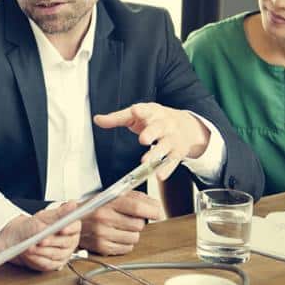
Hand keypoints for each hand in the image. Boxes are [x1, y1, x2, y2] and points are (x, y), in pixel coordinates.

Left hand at [0, 202, 80, 271]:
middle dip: (51, 241)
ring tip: (31, 247)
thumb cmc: (32, 226)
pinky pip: (48, 263)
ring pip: (55, 254)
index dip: (69, 228)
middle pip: (65, 242)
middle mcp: (70, 242)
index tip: (62, 229)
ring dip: (42, 251)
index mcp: (71, 227)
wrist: (19, 239)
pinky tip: (30, 254)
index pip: (75, 227)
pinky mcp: (54, 265)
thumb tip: (73, 204)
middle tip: (41, 240)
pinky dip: (37, 259)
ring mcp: (63, 254)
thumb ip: (60, 212)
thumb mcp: (45, 216)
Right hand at [80, 191, 161, 255]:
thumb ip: (135, 197)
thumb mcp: (111, 195)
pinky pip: (127, 248)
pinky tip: (115, 235)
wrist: (71, 220)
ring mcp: (103, 234)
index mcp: (108, 202)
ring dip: (132, 233)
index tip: (158, 213)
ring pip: (135, 238)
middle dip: (138, 222)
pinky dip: (125, 243)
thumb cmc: (94, 207)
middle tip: (128, 218)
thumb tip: (156, 206)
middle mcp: (104, 218)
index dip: (152, 210)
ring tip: (120, 227)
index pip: (137, 207)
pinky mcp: (102, 247)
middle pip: (139, 224)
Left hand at [94, 103, 209, 179]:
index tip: (135, 111)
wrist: (187, 125)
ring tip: (146, 162)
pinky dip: (166, 169)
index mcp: (152, 112)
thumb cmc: (156, 119)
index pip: (146, 110)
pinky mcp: (178, 152)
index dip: (141, 110)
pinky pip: (172, 161)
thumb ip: (117, 118)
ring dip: (156, 154)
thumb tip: (97, 120)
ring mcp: (172, 138)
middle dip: (151, 133)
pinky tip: (159, 175)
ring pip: (165, 146)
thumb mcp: (137, 115)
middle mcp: (164, 124)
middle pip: (158, 128)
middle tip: (143, 139)